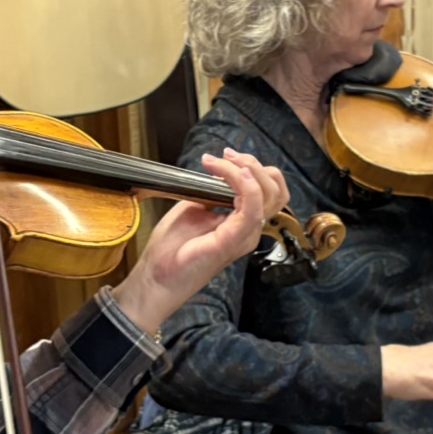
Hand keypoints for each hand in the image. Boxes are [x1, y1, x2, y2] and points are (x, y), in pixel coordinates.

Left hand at [111, 151, 289, 334]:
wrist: (156, 277)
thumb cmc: (173, 248)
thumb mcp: (195, 208)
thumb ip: (213, 193)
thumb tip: (219, 175)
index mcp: (243, 223)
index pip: (268, 190)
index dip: (252, 167)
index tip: (222, 157)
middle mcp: (250, 230)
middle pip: (275, 190)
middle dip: (253, 164)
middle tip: (225, 156)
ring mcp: (244, 236)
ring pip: (269, 195)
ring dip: (246, 170)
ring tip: (221, 162)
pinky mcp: (232, 241)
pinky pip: (252, 210)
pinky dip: (246, 186)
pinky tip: (231, 174)